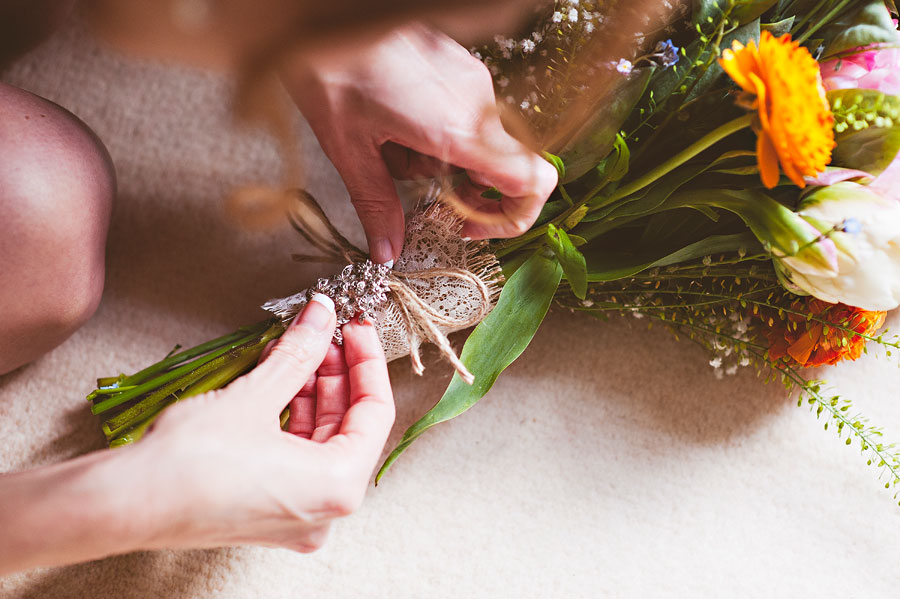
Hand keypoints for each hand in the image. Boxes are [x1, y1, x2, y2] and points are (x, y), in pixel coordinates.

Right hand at [133, 296, 394, 552]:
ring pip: (321, 441)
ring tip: (295, 350)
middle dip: (335, 374)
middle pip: (349, 426)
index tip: (355, 328)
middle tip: (322, 333)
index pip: (376, 412)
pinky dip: (290, 418)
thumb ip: (298, 352)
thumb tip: (322, 315)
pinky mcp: (266, 512)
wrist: (125, 503)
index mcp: (338, 488)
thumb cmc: (190, 463)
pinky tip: (275, 379)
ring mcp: (295, 516)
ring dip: (311, 391)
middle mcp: (324, 511)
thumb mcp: (256, 395)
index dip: (368, 361)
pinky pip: (295, 458)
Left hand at [283, 23, 558, 263]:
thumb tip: (387, 251)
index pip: (531, 181)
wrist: (322, 13)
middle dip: (457, 187)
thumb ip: (376, 206)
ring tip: (388, 143)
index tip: (469, 225)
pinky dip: (435, 133)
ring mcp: (471, 80)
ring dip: (438, 158)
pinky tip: (392, 121)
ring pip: (476, 142)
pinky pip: (464, 115)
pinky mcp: (459, 67)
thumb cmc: (331, 69)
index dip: (514, 217)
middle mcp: (477, 102)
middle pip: (500, 168)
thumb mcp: (350, 150)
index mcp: (459, 129)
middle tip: (414, 186)